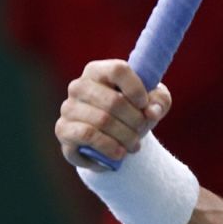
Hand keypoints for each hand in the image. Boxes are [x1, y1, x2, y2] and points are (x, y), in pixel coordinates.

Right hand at [54, 59, 171, 170]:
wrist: (112, 139)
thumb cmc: (133, 112)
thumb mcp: (153, 102)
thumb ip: (159, 101)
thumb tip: (152, 111)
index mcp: (98, 70)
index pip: (118, 70)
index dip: (136, 88)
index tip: (145, 104)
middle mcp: (79, 86)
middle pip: (114, 101)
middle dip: (136, 120)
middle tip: (144, 130)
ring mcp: (68, 108)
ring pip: (103, 121)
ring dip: (126, 136)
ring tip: (135, 145)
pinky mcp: (63, 130)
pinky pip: (88, 136)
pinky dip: (109, 146)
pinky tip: (120, 153)